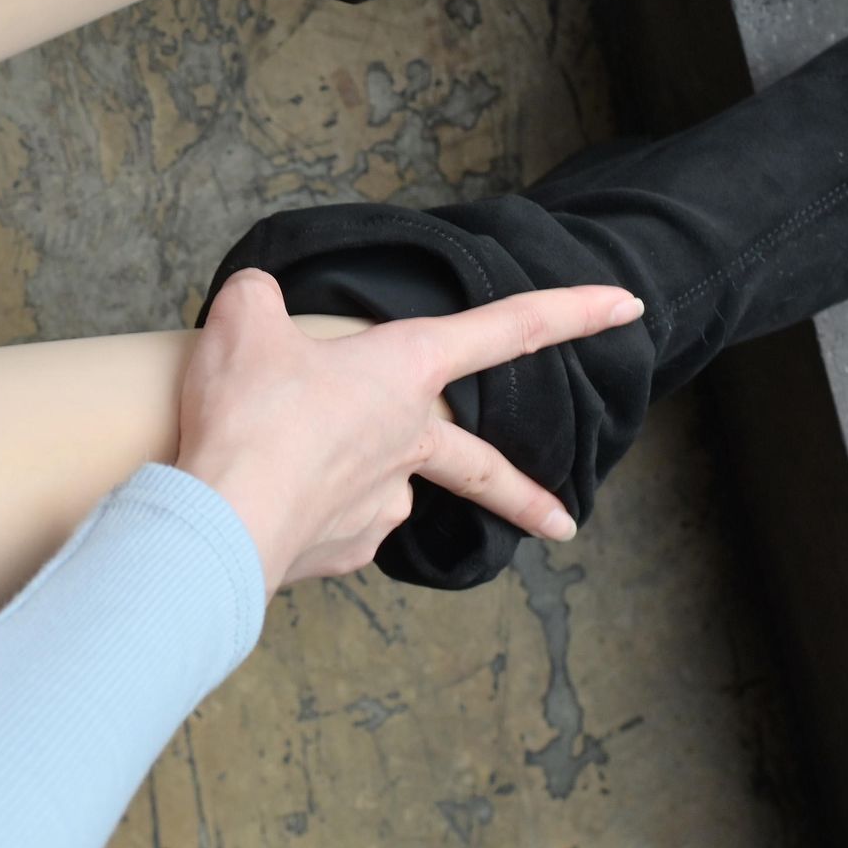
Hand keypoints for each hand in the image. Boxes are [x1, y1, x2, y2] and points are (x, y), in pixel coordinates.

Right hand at [174, 270, 645, 588]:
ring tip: (284, 470)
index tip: (627, 306)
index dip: (572, 309)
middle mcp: (411, 440)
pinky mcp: (348, 551)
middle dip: (525, 496)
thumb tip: (261, 301)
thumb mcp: (244, 321)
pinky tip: (274, 505)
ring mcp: (385, 504)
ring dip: (349, 480)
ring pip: (384, 488)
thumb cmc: (247, 417)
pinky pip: (336, 525)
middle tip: (561, 522)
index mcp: (404, 370)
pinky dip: (311, 514)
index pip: (508, 328)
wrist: (221, 521)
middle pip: (483, 465)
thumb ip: (262, 297)